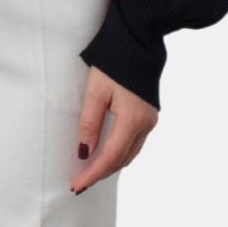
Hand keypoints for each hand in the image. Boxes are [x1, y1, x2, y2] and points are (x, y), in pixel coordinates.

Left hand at [70, 65, 157, 192]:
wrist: (139, 40)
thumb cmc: (114, 61)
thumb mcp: (95, 92)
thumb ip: (90, 124)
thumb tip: (85, 152)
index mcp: (133, 119)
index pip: (110, 156)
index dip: (93, 174)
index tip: (76, 185)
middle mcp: (146, 124)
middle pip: (122, 159)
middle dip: (101, 173)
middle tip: (80, 183)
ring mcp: (150, 121)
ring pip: (130, 153)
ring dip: (110, 165)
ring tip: (90, 172)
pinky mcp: (149, 115)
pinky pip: (134, 143)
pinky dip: (119, 153)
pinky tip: (106, 155)